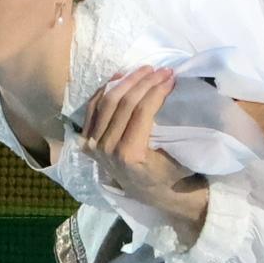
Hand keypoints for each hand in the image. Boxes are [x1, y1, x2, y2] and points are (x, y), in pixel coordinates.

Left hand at [82, 66, 209, 220]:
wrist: (147, 192)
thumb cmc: (168, 173)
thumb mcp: (177, 156)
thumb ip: (172, 130)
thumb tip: (174, 91)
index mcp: (128, 154)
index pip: (141, 111)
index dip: (157, 90)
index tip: (171, 77)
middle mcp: (105, 149)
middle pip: (123, 103)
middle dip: (145, 81)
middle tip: (162, 70)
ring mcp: (93, 144)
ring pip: (107, 101)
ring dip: (127, 80)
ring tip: (145, 70)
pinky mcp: (87, 139)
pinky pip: (93, 107)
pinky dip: (106, 89)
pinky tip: (121, 76)